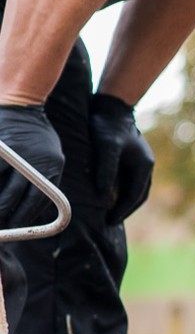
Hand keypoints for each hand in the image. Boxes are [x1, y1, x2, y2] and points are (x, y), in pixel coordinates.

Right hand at [0, 105, 64, 225]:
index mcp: (51, 168)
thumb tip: (31, 211)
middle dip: (2, 215)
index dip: (22, 218)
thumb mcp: (51, 157)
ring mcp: (13, 156)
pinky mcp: (1, 150)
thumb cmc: (37, 135)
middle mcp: (33, 163)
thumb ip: (44, 181)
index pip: (36, 202)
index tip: (12, 229)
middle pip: (12, 199)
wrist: (23, 104)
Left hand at [89, 94, 154, 224]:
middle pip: (139, 195)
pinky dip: (122, 191)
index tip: (110, 221)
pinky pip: (130, 181)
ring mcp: (140, 162)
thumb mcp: (106, 148)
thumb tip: (104, 196)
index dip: (122, 211)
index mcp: (144, 166)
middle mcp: (145, 166)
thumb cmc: (109, 127)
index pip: (135, 196)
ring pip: (136, 189)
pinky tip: (110, 194)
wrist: (112, 107)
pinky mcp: (132, 159)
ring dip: (125, 201)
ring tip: (111, 212)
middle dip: (126, 209)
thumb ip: (106, 171)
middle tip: (110, 221)